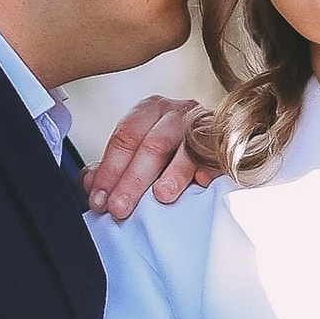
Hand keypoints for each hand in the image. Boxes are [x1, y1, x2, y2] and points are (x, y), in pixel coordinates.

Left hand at [82, 94, 217, 217]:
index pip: (124, 138)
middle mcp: (177, 112)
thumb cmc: (173, 148)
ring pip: (186, 148)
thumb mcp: (138, 152)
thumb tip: (90, 182)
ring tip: (161, 196)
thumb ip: (113, 168)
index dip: (109, 170)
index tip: (99, 199)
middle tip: (120, 207)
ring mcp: (205, 125)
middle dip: (133, 179)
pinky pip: (219, 154)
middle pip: (152, 144)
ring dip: (173, 174)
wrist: (220, 137)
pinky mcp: (229, 142)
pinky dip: (209, 168)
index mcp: (150, 110)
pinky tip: (201, 183)